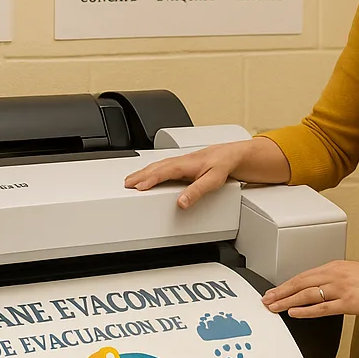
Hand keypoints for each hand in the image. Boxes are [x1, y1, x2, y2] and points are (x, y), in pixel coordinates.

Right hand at [124, 142, 250, 208]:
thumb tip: (182, 202)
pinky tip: (149, 175)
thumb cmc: (223, 166)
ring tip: (131, 180)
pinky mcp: (181, 164)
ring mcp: (180, 162)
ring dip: (142, 172)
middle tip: (126, 184)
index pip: (162, 172)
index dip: (149, 180)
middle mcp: (180, 162)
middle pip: (155, 168)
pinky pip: (162, 166)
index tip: (137, 187)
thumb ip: (196, 191)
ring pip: (157, 166)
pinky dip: (151, 170)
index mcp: (185, 165)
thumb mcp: (213, 181)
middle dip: (139, 175)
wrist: (232, 155)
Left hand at [262, 260, 358, 317]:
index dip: (286, 284)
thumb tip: (316, 287)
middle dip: (281, 292)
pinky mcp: (348, 302)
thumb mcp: (349, 273)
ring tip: (274, 307)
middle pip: (300, 283)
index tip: (274, 291)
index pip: (303, 275)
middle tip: (266, 299)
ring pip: (307, 294)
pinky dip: (306, 311)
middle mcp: (334, 275)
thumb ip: (333, 279)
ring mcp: (340, 288)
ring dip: (288, 301)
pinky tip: (294, 313)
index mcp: (333, 267)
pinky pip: (322, 307)